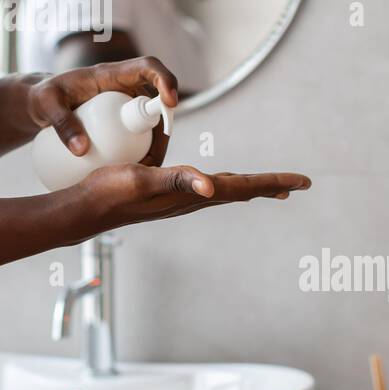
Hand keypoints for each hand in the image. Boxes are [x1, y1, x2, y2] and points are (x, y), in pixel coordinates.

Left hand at [25, 56, 179, 166]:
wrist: (40, 104)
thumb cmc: (43, 96)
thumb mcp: (47, 105)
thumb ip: (62, 124)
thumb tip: (82, 150)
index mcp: (111, 74)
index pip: (147, 67)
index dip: (165, 79)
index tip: (170, 102)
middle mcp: (125, 87)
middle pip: (158, 102)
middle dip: (163, 130)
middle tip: (153, 159)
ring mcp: (126, 105)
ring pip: (152, 123)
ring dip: (156, 146)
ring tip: (143, 172)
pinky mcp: (122, 122)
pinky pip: (140, 135)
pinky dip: (143, 153)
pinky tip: (135, 173)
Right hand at [73, 162, 311, 237]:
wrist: (85, 209)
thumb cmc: (110, 193)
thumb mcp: (142, 180)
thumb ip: (175, 180)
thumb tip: (210, 185)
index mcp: (192, 194)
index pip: (243, 187)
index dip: (273, 182)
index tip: (303, 181)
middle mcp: (191, 199)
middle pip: (240, 191)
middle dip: (268, 185)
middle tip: (297, 183)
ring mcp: (179, 200)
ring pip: (225, 192)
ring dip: (249, 188)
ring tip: (270, 187)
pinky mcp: (166, 196)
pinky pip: (204, 188)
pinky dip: (223, 184)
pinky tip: (217, 183)